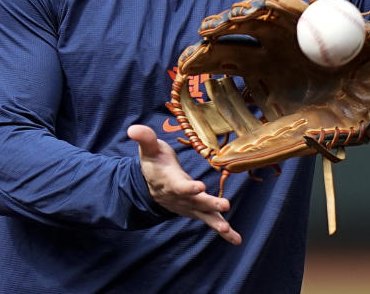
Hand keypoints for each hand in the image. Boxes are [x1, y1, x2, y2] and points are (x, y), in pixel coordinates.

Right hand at [127, 124, 241, 244]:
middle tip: (224, 205)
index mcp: (170, 181)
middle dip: (210, 204)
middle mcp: (181, 197)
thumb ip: (145, 138)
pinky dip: (224, 232)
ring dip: (217, 223)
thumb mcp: (149, 148)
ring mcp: (189, 206)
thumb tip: (133, 128)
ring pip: (204, 215)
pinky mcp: (197, 210)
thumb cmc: (154, 162)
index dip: (188, 187)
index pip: (180, 186)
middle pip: (196, 202)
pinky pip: (210, 221)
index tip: (199, 187)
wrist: (151, 185)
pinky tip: (236, 239)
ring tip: (228, 231)